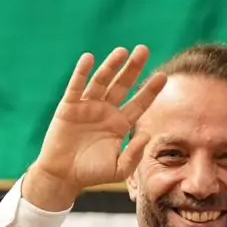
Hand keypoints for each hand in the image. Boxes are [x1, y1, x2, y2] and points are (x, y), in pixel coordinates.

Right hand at [22, 46, 168, 211]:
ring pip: (102, 81)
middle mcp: (106, 111)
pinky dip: (82, 72)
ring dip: (111, 66)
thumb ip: (134, 154)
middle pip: (123, 85)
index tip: (163, 76)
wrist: (63, 176)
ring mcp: (87, 106)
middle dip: (133, 68)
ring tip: (122, 51)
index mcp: (120, 124)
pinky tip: (89, 58)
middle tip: (144, 50)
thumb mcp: (119, 170)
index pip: (139, 103)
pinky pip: (76, 86)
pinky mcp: (69, 106)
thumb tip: (147, 134)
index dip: (151, 90)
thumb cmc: (92, 174)